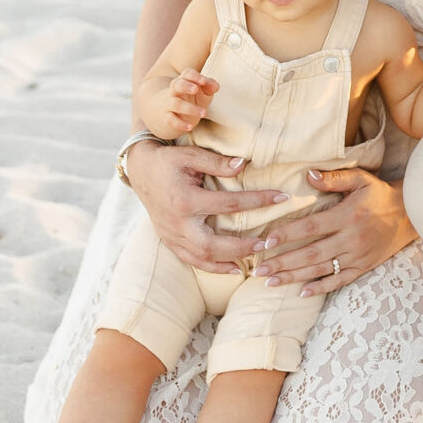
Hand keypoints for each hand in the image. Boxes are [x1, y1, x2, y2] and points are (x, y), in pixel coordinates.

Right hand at [123, 138, 278, 270]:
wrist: (141, 172)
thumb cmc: (168, 161)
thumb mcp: (191, 155)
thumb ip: (217, 163)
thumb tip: (243, 165)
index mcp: (186, 200)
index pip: (229, 204)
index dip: (257, 201)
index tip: (281, 197)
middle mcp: (178, 223)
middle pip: (212, 244)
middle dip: (241, 246)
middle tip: (266, 242)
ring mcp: (172, 236)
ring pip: (201, 258)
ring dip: (228, 262)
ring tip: (253, 259)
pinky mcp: (169, 241)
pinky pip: (191, 261)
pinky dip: (212, 267)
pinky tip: (231, 268)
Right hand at [144, 68, 215, 137]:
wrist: (166, 113)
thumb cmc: (191, 98)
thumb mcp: (202, 92)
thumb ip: (209, 86)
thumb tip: (215, 86)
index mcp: (184, 81)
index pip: (187, 73)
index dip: (195, 76)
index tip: (204, 81)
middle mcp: (175, 91)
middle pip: (177, 84)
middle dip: (186, 86)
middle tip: (196, 90)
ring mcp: (169, 104)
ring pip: (176, 104)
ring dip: (190, 109)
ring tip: (204, 113)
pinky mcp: (167, 118)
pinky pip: (171, 120)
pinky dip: (180, 124)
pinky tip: (190, 127)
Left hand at [252, 166, 415, 295]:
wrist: (409, 214)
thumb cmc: (380, 193)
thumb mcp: (360, 179)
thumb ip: (334, 178)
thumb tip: (308, 175)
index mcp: (346, 216)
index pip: (311, 227)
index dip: (287, 235)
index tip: (266, 241)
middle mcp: (350, 239)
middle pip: (310, 253)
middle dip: (282, 262)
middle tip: (258, 270)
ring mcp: (357, 256)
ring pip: (320, 269)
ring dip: (293, 276)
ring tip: (270, 282)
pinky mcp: (363, 267)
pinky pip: (339, 281)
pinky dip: (320, 288)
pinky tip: (302, 292)